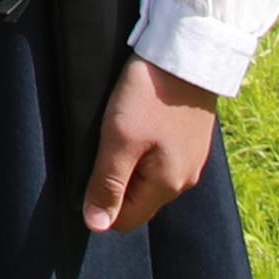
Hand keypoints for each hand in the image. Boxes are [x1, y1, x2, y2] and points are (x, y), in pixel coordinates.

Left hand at [83, 54, 222, 235]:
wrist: (187, 53)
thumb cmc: (149, 95)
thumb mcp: (119, 138)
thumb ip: (107, 183)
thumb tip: (96, 225)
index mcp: (167, 186)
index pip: (126, 220)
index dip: (100, 204)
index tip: (87, 171)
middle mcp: (184, 179)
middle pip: (138, 199)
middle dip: (114, 182)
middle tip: (101, 145)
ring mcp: (192, 159)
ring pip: (150, 178)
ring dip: (129, 163)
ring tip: (118, 130)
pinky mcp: (192, 138)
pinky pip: (162, 158)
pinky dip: (145, 148)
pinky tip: (138, 122)